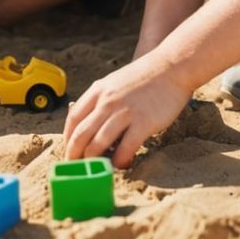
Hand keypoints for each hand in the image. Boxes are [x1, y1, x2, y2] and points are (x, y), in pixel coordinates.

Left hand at [62, 57, 189, 168]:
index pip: (73, 118)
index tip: (70, 149)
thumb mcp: (114, 82)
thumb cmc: (144, 78)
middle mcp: (107, 102)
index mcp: (97, 91)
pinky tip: (120, 165)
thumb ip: (100, 99)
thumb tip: (90, 123)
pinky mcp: (143, 123)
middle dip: (75, 155)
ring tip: (95, 171)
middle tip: (76, 168)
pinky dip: (119, 161)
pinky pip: (125, 148)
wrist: (171, 67)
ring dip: (94, 162)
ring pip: (98, 143)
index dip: (68, 138)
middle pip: (81, 134)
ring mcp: (124, 112)